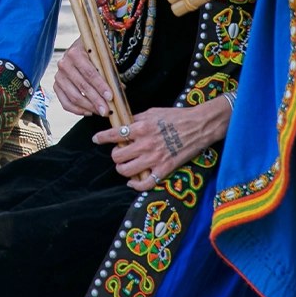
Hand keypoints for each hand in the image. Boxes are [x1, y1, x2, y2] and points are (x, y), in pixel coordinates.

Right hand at [54, 41, 115, 117]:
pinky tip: (89, 112)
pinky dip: (78, 110)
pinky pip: (66, 103)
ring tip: (100, 112)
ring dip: (89, 107)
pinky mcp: (56, 87)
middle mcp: (64, 64)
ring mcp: (59, 76)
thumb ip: (109, 72)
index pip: (89, 73)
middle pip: (82, 86)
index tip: (110, 97)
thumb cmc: (93, 55)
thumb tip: (120, 89)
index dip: (100, 86)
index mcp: (75, 53)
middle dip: (96, 100)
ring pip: (73, 97)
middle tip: (106, 111)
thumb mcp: (101, 57)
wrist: (78, 51)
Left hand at [94, 98, 232, 191]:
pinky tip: (133, 180)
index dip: (101, 138)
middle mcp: (145, 144)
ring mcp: (154, 159)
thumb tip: (122, 123)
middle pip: (117, 156)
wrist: (199, 127)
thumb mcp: (153, 111)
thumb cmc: (176, 117)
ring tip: (125, 164)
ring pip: (126, 171)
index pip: (114, 134)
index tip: (96, 139)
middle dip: (115, 154)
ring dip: (122, 168)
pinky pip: (144, 183)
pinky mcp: (164, 170)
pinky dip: (135, 184)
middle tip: (120, 152)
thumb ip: (136, 118)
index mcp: (141, 127)